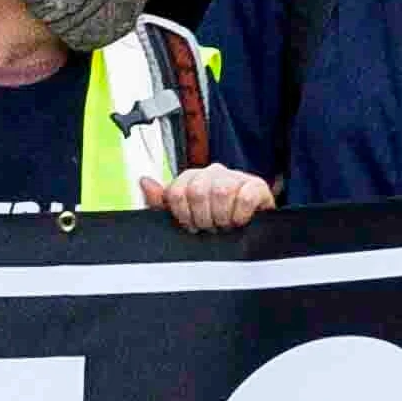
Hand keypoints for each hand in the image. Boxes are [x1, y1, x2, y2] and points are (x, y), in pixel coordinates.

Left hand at [156, 162, 272, 233]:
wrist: (250, 227)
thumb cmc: (215, 220)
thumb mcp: (184, 216)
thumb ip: (160, 202)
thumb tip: (144, 181)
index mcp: (192, 178)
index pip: (175, 192)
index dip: (182, 215)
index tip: (191, 225)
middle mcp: (213, 173)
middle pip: (197, 191)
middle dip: (202, 218)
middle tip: (210, 227)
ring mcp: (236, 177)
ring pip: (221, 192)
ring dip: (222, 217)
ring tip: (225, 225)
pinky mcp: (257, 186)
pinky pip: (246, 197)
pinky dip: (240, 214)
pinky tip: (239, 221)